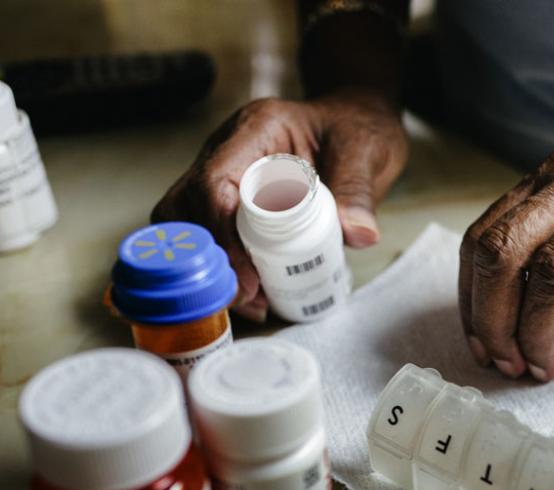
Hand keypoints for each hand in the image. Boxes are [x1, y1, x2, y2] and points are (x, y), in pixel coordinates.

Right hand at [153, 88, 408, 320]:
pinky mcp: (229, 198)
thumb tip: (358, 234)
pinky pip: (208, 233)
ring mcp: (224, 173)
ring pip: (187, 222)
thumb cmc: (356, 130)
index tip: (248, 277)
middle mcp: (228, 148)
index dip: (223, 232)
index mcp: (257, 129)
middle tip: (246, 297)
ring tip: (252, 300)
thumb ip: (359, 191)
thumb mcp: (366, 152)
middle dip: (210, 257)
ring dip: (211, 265)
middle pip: (187, 204)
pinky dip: (222, 266)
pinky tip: (252, 292)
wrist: (356, 124)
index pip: (216, 180)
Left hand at [458, 144, 553, 379]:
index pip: (486, 236)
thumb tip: (498, 323)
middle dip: (492, 319)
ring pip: (550, 277)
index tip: (481, 343)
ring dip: (536, 336)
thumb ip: (551, 247)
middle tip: (503, 362)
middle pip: (504, 252)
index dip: (473, 299)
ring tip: (541, 367)